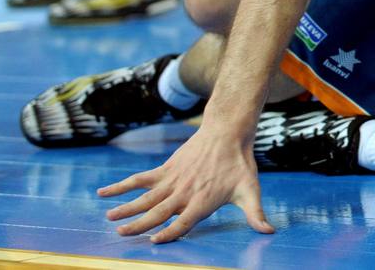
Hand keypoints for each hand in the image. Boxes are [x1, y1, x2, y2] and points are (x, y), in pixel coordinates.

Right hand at [98, 125, 273, 243]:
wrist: (227, 131)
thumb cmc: (239, 164)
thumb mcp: (250, 190)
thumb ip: (256, 214)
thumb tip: (270, 232)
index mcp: (203, 201)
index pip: (183, 223)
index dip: (169, 233)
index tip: (154, 242)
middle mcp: (184, 192)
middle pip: (158, 213)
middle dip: (139, 225)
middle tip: (120, 235)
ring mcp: (173, 180)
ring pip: (145, 197)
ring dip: (126, 208)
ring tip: (109, 219)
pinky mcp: (166, 169)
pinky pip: (140, 179)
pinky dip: (122, 186)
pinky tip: (104, 192)